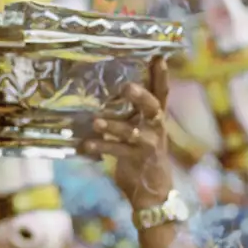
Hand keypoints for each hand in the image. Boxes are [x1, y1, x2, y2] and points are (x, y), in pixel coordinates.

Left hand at [84, 57, 172, 207]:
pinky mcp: (138, 159)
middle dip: (141, 96)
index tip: (160, 56)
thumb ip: (133, 112)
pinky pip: (117, 151)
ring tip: (96, 120)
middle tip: (126, 86)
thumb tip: (114, 89)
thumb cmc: (143, 154)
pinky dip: (101, 146)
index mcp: (157, 117)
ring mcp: (149, 143)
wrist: (153, 190)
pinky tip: (85, 143)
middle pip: (153, 106)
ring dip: (114, 125)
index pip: (162, 92)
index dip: (161, 75)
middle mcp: (156, 127)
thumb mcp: (142, 129)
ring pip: (132, 131)